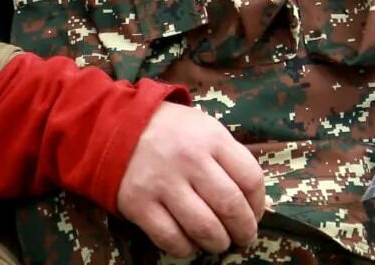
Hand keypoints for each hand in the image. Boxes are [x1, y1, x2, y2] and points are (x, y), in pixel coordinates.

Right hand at [117, 101, 265, 257]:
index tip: (254, 215)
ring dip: (217, 243)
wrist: (116, 125)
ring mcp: (162, 182)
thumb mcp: (205, 128)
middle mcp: (189, 159)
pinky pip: (172, 239)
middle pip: (231, 207)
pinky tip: (189, 242)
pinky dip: (186, 248)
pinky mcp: (139, 204)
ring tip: (217, 241)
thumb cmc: (171, 132)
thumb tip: (252, 203)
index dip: (258, 205)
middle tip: (242, 237)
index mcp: (211, 138)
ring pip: (204, 228)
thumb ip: (229, 158)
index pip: (251, 179)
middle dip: (243, 231)